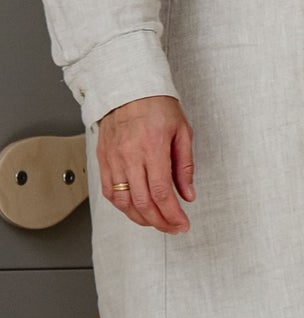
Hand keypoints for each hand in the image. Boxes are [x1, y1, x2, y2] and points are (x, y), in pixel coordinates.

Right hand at [97, 94, 194, 233]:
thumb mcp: (183, 132)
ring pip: (123, 202)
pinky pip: (109, 192)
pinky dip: (123, 207)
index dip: (172, 214)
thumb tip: (188, 194)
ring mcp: (113, 160)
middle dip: (159, 221)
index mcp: (153, 148)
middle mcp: (130, 157)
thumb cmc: (158, 106)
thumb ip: (185, 166)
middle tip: (173, 228)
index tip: (183, 224)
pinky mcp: (103, 161)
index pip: (161, 192)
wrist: (129, 89)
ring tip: (157, 222)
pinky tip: (135, 210)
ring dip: (140, 218)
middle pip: (142, 202)